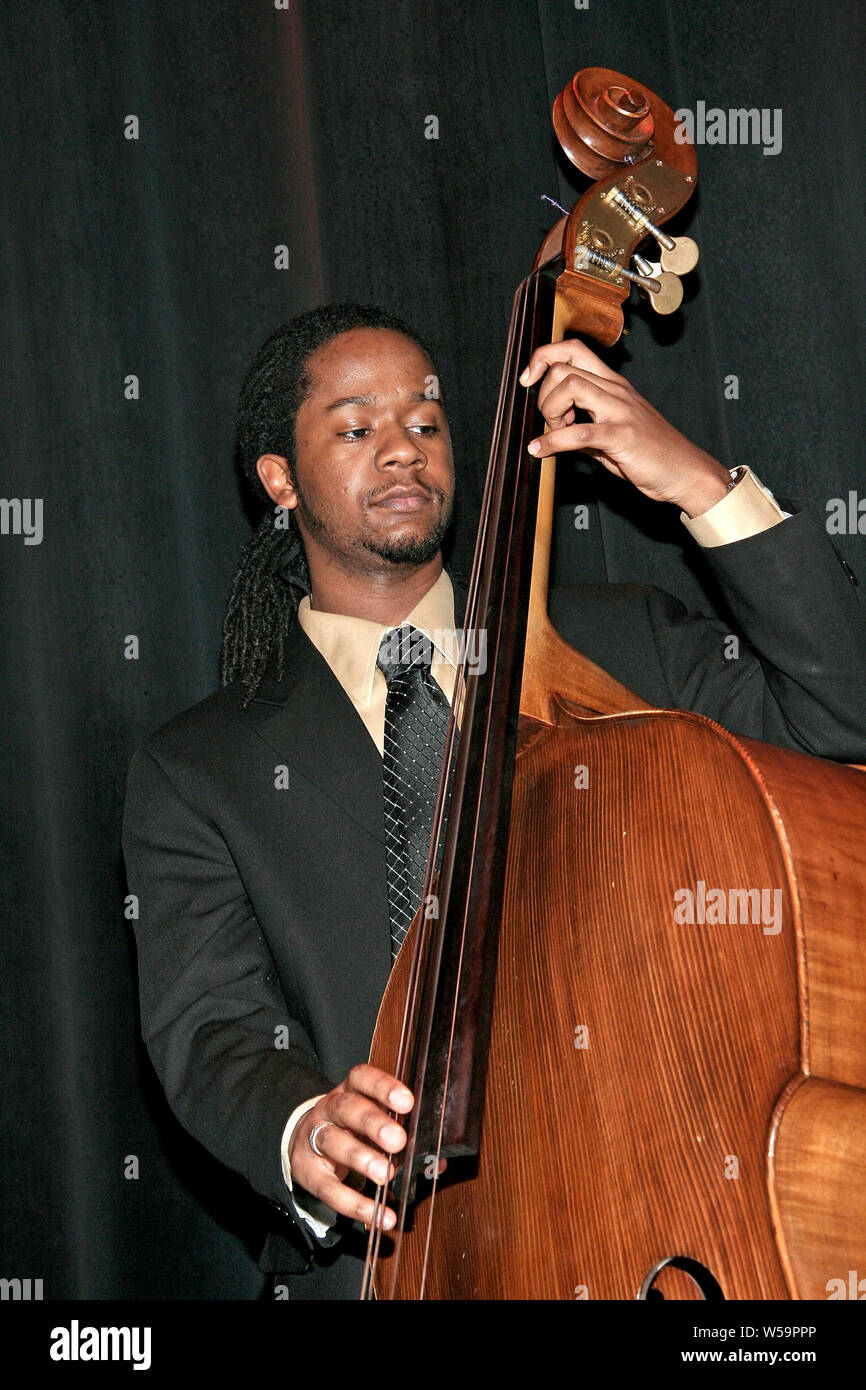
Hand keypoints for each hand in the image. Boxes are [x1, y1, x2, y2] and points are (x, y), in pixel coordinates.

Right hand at [289, 1064, 413, 1230]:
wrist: (303, 1144)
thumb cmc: (350, 1131)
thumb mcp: (373, 1123)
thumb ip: (403, 1135)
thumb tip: (437, 1160)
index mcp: (349, 1091)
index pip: (361, 1078)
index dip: (382, 1087)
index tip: (407, 1102)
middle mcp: (329, 1110)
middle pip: (346, 1108)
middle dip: (373, 1123)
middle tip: (398, 1140)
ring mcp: (314, 1139)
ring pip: (332, 1141)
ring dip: (361, 1157)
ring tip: (386, 1175)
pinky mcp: (308, 1173)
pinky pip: (329, 1189)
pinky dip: (356, 1205)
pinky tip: (380, 1216)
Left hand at [520, 339, 730, 517]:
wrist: (685, 471)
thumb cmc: (652, 453)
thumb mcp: (612, 435)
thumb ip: (583, 430)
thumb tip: (553, 435)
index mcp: (613, 384)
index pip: (573, 349)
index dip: (544, 357)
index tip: (528, 379)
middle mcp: (615, 390)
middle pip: (564, 367)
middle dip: (544, 394)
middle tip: (552, 421)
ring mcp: (620, 410)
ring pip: (570, 387)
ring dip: (550, 411)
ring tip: (555, 433)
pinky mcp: (622, 436)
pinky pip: (579, 432)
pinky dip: (552, 441)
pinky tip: (542, 450)